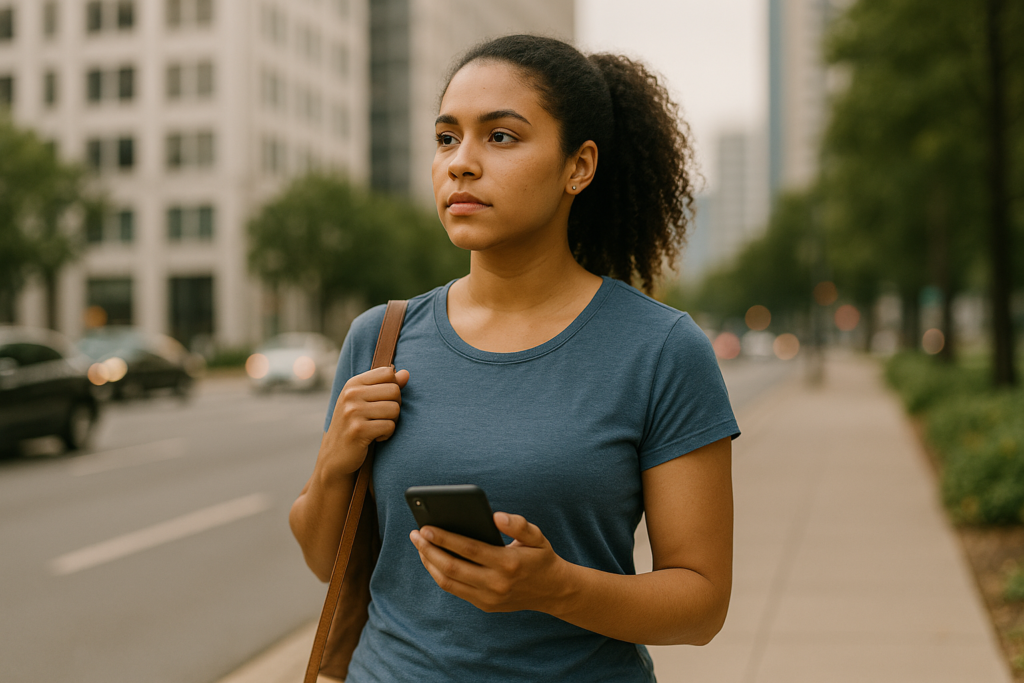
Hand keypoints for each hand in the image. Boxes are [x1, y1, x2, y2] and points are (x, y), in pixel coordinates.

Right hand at [322, 366, 409, 476]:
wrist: (334, 456)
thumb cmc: (354, 425)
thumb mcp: (365, 401)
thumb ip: (386, 386)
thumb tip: (407, 373)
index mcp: (353, 383)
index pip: (388, 372)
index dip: (393, 387)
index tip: (382, 401)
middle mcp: (351, 394)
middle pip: (394, 390)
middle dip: (395, 406)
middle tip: (382, 418)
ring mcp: (352, 412)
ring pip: (394, 409)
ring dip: (392, 422)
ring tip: (378, 428)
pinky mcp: (358, 430)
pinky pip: (389, 426)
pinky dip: (387, 434)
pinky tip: (375, 438)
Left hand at [409, 512, 574, 613]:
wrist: (553, 591)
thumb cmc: (540, 557)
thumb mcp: (537, 536)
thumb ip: (518, 524)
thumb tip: (496, 516)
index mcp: (508, 563)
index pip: (468, 549)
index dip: (445, 538)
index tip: (426, 527)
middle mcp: (496, 584)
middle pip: (452, 567)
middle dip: (430, 550)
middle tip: (415, 534)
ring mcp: (489, 598)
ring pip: (449, 582)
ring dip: (430, 563)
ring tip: (420, 545)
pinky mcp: (485, 605)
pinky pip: (455, 590)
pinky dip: (439, 574)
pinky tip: (432, 559)